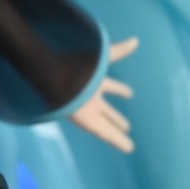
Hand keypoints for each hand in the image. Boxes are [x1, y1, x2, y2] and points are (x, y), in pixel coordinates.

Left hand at [68, 36, 138, 152]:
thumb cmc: (74, 66)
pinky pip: (106, 134)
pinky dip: (118, 141)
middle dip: (116, 117)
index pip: (111, 87)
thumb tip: (136, 40)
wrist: (54, 77)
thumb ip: (118, 50)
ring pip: (107, 125)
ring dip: (118, 133)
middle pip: (106, 111)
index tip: (131, 93)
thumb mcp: (100, 57)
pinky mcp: (88, 122)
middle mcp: (91, 98)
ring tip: (127, 141)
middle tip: (127, 126)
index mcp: (93, 82)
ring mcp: (89, 112)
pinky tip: (129, 148)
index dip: (120, 90)